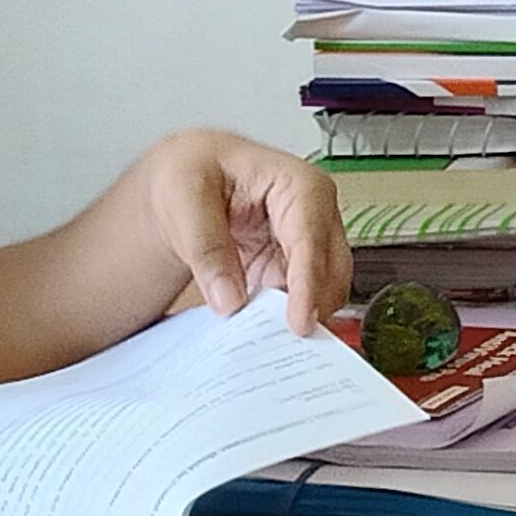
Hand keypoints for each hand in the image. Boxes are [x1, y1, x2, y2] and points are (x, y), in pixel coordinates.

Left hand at [133, 128, 348, 335]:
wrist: (188, 178)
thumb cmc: (192, 171)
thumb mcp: (184, 198)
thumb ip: (206, 247)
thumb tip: (230, 299)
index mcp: (299, 184)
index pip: (311, 238)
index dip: (309, 284)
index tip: (299, 322)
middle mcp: (316, 215)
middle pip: (331, 271)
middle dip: (312, 308)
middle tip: (280, 344)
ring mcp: (309, 246)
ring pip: (324, 293)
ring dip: (299, 316)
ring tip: (266, 342)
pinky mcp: (295, 271)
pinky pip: (301, 302)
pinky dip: (284, 320)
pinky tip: (261, 333)